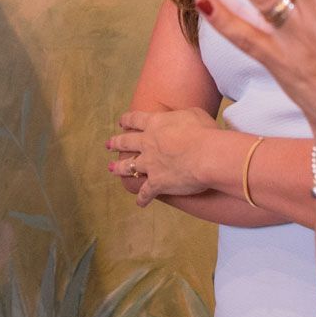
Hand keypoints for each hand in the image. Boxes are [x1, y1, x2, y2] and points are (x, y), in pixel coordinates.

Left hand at [106, 107, 221, 205]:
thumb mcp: (194, 113)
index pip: (136, 119)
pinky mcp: (156, 183)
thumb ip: (183, 115)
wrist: (206, 156)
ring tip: (111, 168)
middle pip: (126, 142)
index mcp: (156, 123)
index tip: (121, 122)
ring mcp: (150, 163)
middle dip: (116, 143)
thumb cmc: (204, 132)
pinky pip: (145, 192)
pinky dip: (142, 198)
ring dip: (119, 167)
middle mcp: (148, 143)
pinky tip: (140, 203)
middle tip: (108, 145)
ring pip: (129, 166)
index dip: (127, 120)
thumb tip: (183, 118)